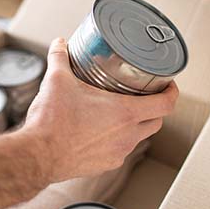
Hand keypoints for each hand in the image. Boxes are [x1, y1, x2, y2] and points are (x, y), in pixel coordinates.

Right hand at [23, 38, 177, 182]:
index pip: (165, 104)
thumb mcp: (57, 80)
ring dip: (136, 123)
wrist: (38, 155)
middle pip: (157, 121)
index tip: (168, 84)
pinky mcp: (104, 165)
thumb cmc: (52, 121)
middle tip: (143, 94)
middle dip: (155, 107)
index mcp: (124, 113)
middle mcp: (127, 135)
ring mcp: (117, 153)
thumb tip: (60, 43)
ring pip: (139, 137)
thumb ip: (60, 57)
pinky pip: (120, 150)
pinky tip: (101, 130)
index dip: (172, 92)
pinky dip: (118, 139)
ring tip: (120, 110)